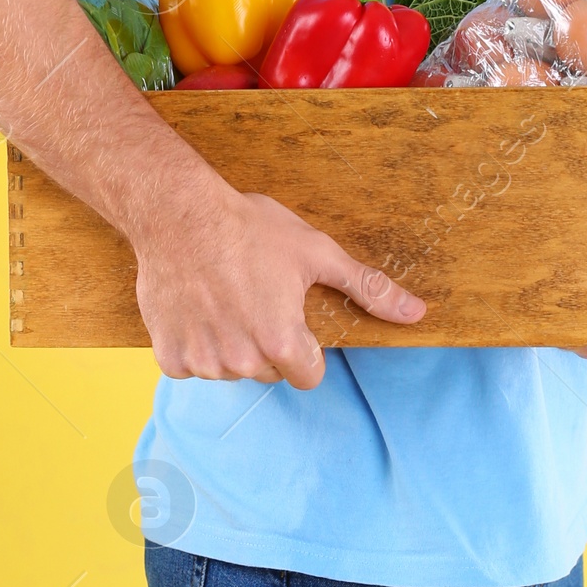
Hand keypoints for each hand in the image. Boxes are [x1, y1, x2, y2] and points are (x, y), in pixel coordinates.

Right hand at [132, 169, 424, 389]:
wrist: (178, 211)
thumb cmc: (249, 228)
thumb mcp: (316, 252)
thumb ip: (368, 288)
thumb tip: (417, 313)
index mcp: (282, 343)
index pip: (308, 375)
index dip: (304, 345)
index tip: (289, 314)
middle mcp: (242, 362)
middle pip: (269, 370)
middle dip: (266, 342)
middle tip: (255, 295)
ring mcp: (203, 362)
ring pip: (230, 368)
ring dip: (230, 342)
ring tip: (224, 294)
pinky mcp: (169, 356)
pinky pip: (191, 364)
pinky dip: (194, 341)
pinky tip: (197, 305)